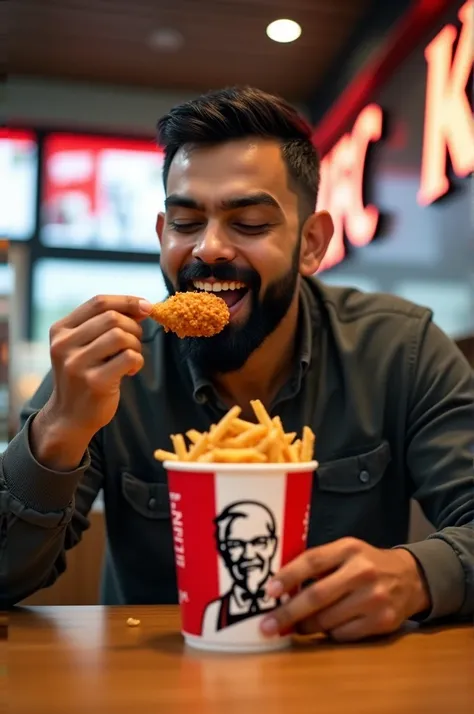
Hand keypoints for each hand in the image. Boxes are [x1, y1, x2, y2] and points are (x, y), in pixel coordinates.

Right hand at [31, 295, 151, 468]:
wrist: (69, 417)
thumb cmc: (83, 377)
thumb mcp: (85, 347)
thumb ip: (106, 326)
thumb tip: (143, 307)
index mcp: (60, 330)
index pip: (98, 302)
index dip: (127, 301)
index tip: (147, 307)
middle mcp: (64, 345)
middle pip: (112, 317)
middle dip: (133, 327)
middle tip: (135, 342)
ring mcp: (77, 364)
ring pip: (120, 335)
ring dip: (135, 344)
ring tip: (132, 358)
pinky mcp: (94, 382)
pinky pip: (128, 357)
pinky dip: (137, 361)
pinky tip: (130, 371)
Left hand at [261, 538, 430, 642]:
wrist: (411, 578)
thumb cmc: (366, 564)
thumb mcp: (345, 552)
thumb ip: (318, 564)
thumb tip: (280, 588)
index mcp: (349, 549)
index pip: (312, 561)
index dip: (288, 576)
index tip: (269, 591)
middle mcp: (362, 572)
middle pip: (317, 596)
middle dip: (288, 613)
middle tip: (266, 626)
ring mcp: (375, 598)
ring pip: (328, 621)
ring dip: (305, 626)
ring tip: (296, 626)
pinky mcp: (383, 622)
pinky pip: (343, 635)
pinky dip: (329, 634)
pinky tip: (327, 627)